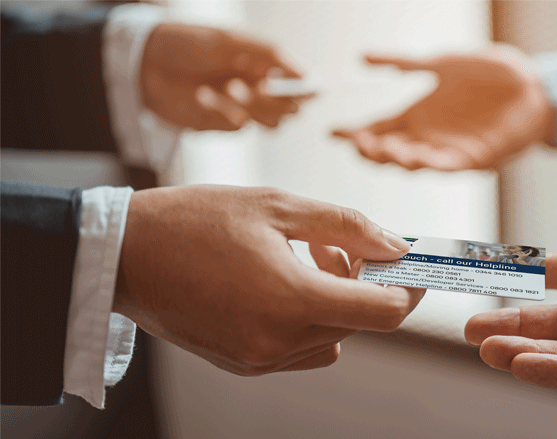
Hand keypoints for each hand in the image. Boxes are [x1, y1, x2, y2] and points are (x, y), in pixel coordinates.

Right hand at [114, 185, 424, 375]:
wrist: (122, 254)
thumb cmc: (195, 219)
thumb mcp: (278, 205)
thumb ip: (347, 226)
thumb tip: (397, 246)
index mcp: (291, 300)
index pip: (384, 311)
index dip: (410, 289)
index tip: (415, 266)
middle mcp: (278, 341)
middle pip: (360, 324)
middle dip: (365, 285)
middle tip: (340, 246)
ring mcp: (259, 359)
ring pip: (334, 338)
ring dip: (336, 302)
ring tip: (306, 258)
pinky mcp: (243, 364)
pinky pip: (302, 349)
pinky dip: (309, 320)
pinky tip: (284, 283)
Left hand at [141, 23, 304, 130]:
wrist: (143, 63)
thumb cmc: (187, 43)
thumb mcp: (229, 40)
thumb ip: (270, 55)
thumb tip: (306, 74)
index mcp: (266, 64)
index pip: (301, 83)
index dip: (306, 90)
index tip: (300, 91)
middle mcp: (260, 87)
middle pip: (290, 108)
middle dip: (275, 99)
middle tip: (255, 87)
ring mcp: (243, 107)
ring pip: (271, 123)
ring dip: (253, 108)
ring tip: (227, 88)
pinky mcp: (222, 123)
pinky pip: (238, 127)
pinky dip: (223, 111)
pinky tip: (202, 95)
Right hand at [333, 45, 554, 169]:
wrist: (534, 85)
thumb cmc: (491, 74)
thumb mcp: (441, 63)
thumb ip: (404, 63)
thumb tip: (362, 57)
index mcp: (416, 115)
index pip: (377, 128)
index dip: (354, 133)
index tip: (332, 134)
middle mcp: (427, 137)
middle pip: (390, 151)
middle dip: (372, 150)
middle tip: (360, 145)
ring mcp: (449, 150)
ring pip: (415, 163)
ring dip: (398, 160)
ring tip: (385, 152)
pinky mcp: (475, 158)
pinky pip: (449, 166)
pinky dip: (432, 164)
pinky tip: (418, 160)